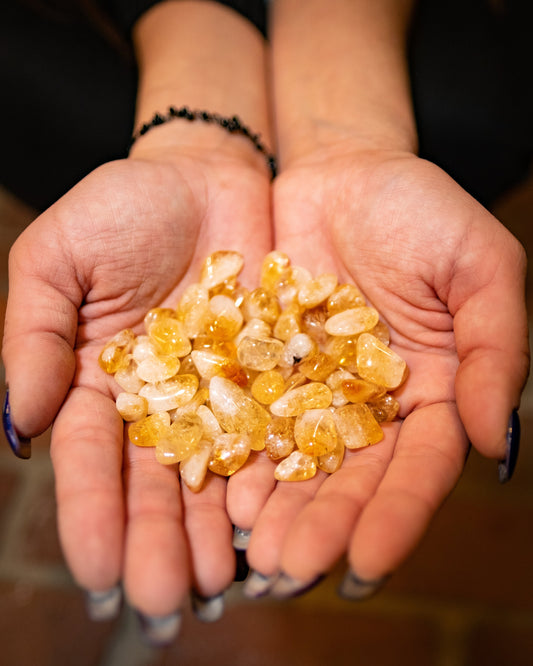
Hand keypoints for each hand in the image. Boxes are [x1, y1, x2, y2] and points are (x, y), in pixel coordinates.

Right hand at [2, 149, 270, 620]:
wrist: (209, 175)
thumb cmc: (126, 205)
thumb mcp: (60, 254)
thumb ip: (33, 334)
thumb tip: (19, 420)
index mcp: (101, 382)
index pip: (91, 462)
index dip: (92, 517)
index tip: (98, 573)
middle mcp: (162, 402)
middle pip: (156, 485)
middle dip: (158, 544)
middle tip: (169, 603)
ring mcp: (221, 393)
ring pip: (217, 475)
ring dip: (216, 532)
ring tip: (222, 584)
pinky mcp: (274, 377)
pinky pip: (275, 433)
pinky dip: (273, 480)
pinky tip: (275, 525)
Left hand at [226, 148, 528, 596]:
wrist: (341, 170)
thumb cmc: (419, 208)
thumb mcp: (479, 264)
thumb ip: (496, 348)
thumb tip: (492, 439)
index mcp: (433, 391)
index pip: (421, 467)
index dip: (398, 517)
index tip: (366, 563)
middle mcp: (372, 405)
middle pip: (352, 479)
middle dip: (325, 527)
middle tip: (291, 571)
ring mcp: (313, 390)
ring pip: (297, 462)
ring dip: (277, 510)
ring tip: (251, 554)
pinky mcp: (262, 369)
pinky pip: (249, 417)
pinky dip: (238, 456)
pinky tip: (219, 494)